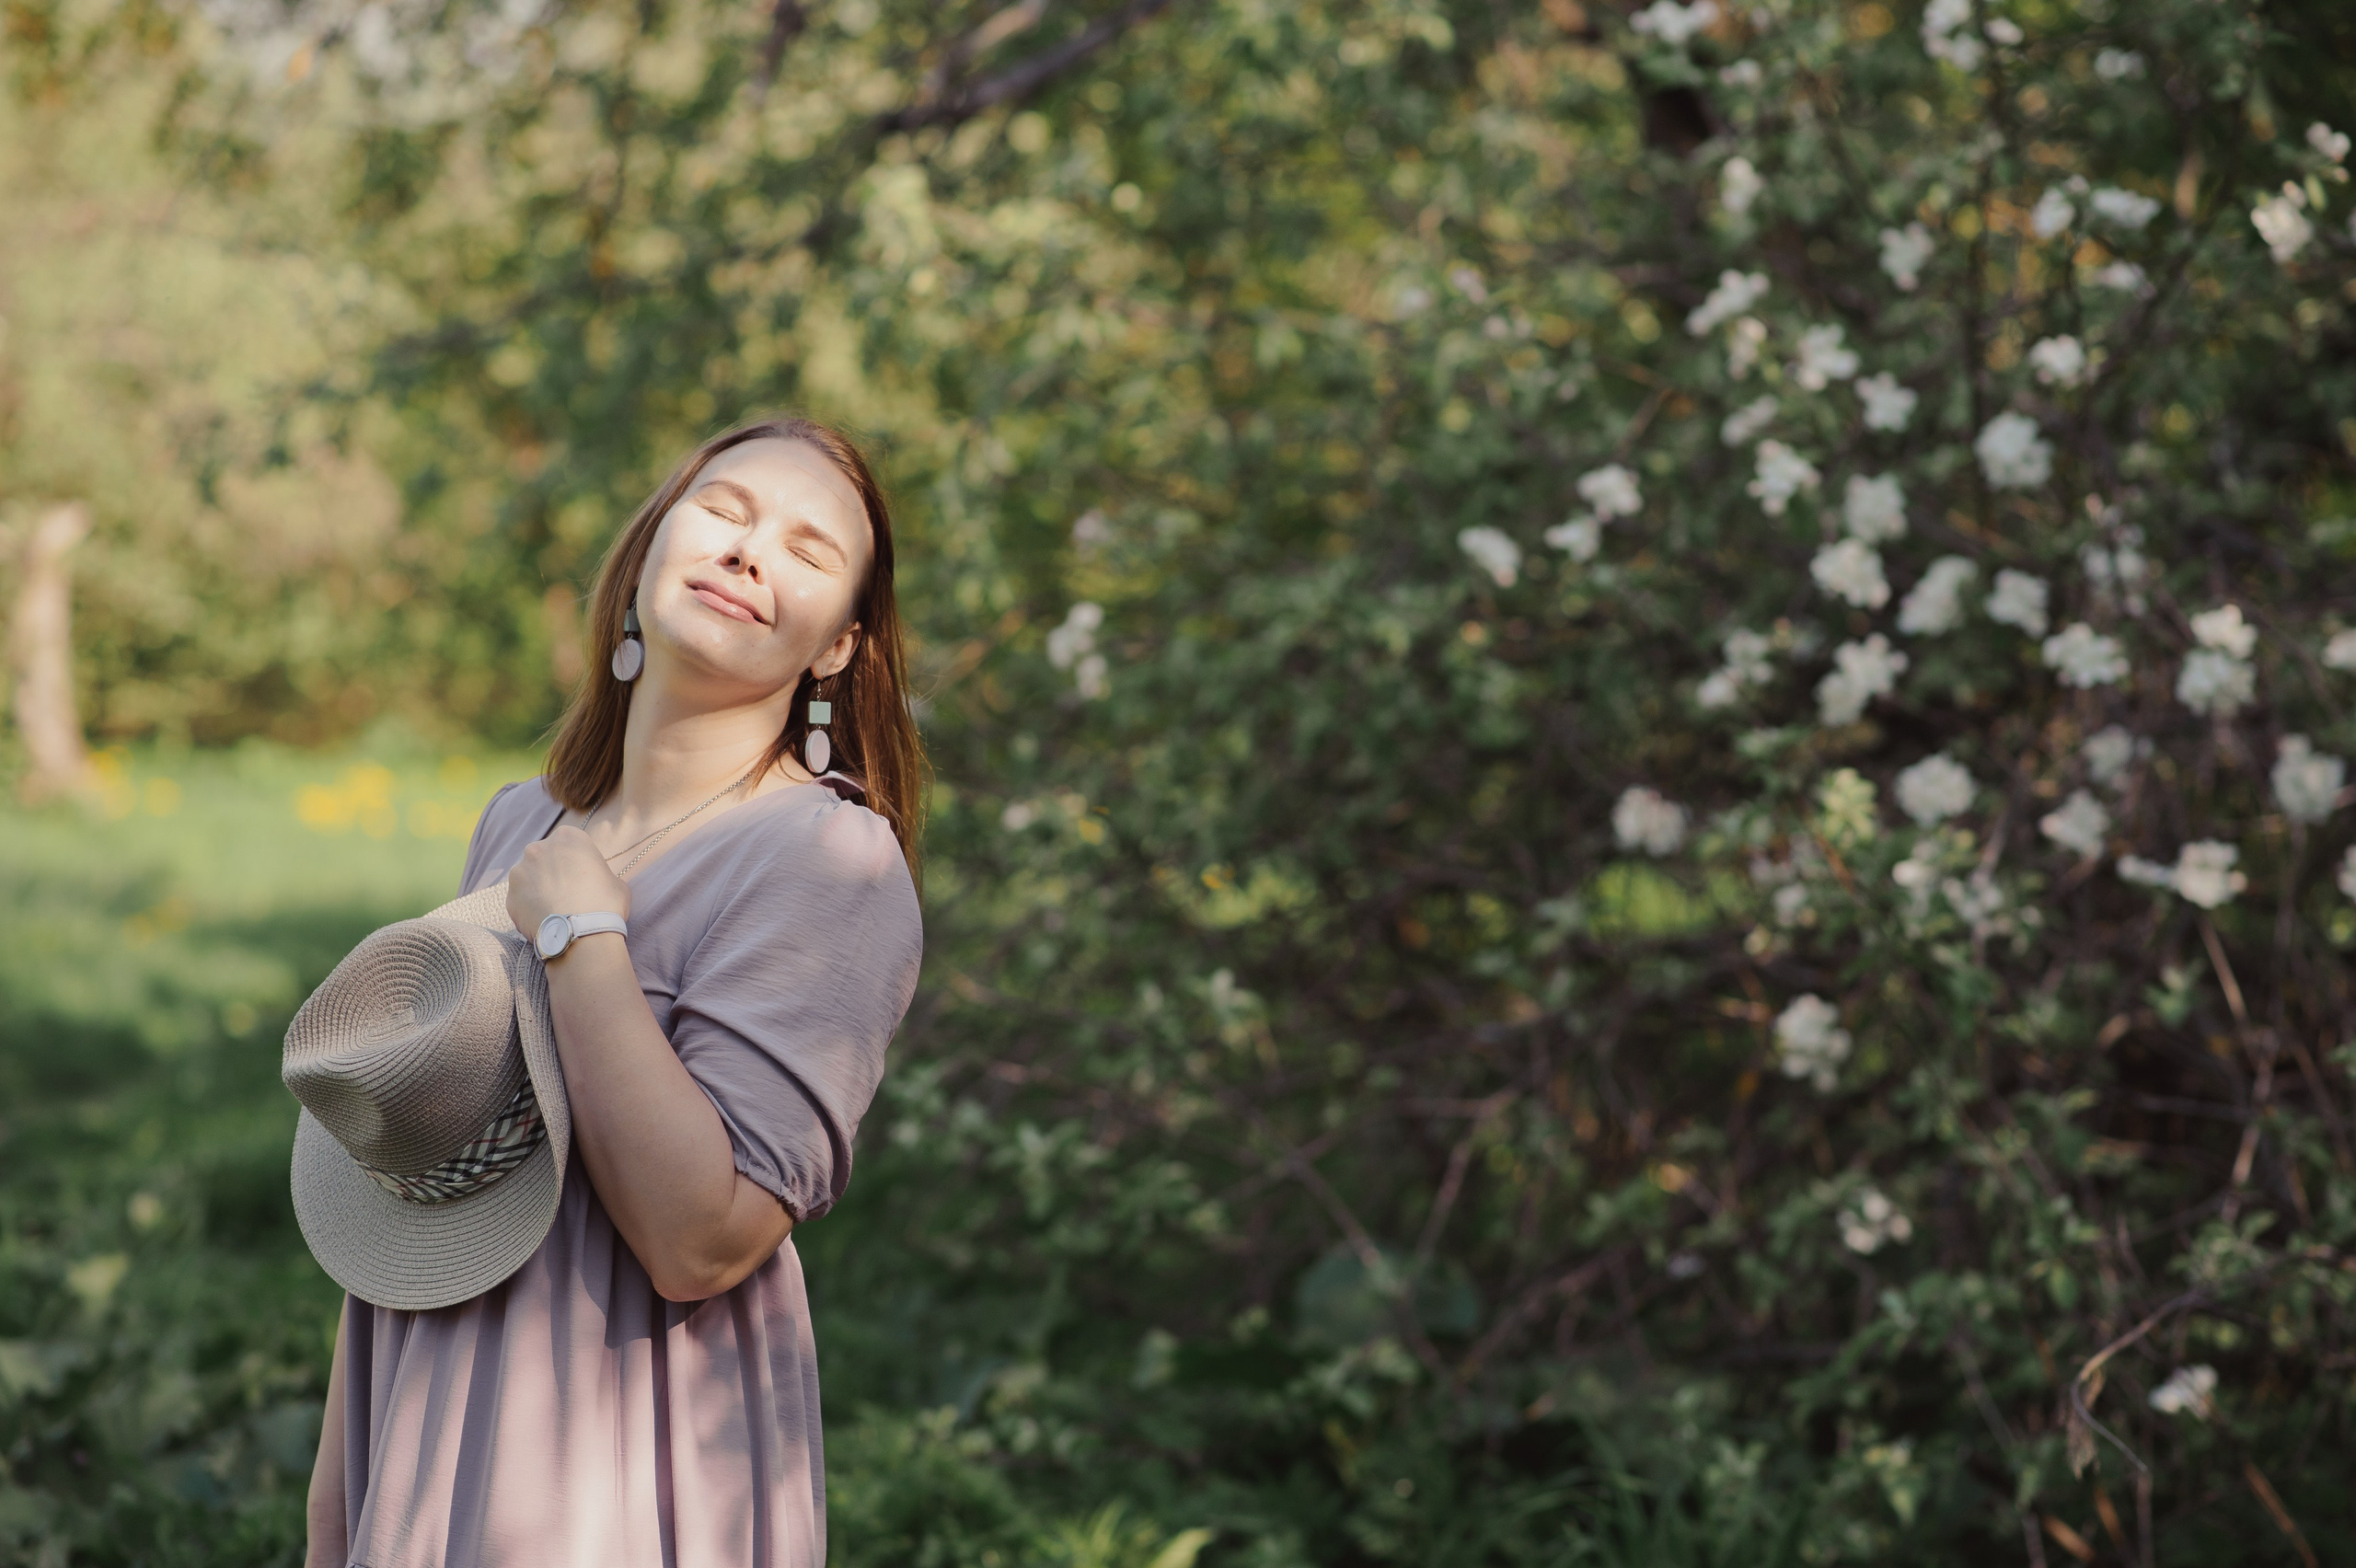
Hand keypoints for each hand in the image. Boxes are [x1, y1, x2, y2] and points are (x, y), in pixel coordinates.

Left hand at [506, 824, 632, 939]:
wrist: (582, 934)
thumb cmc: (605, 903)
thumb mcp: (616, 881)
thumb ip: (598, 873)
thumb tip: (594, 881)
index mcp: (567, 837)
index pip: (570, 844)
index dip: (577, 861)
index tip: (583, 876)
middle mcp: (538, 848)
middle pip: (544, 857)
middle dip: (552, 871)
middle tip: (567, 893)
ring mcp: (519, 873)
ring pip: (528, 878)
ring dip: (539, 889)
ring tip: (555, 910)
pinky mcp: (509, 897)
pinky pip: (521, 901)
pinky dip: (530, 909)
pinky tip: (545, 921)